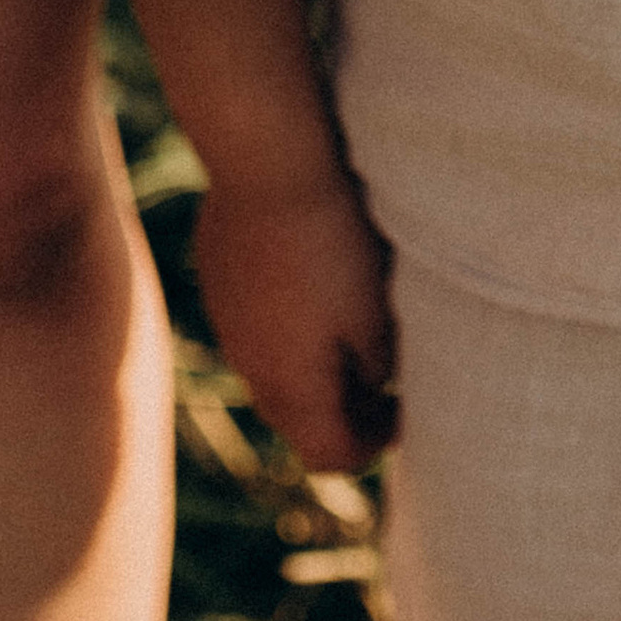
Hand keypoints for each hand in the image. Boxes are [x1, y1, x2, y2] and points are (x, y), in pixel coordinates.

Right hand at [195, 171, 396, 475]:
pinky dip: (282, 324)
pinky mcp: (218, 281)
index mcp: (294, 387)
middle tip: (381, 381)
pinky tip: (309, 279)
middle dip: (340, 411)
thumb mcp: (375, 312)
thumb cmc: (335, 242)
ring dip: (309, 367)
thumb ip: (377, 365)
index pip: (329, 456)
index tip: (402, 413)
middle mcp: (250, 368)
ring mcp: (227, 324)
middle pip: (296, 421)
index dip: (371, 445)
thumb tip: (375, 384)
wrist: (268, 165)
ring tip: (349, 326)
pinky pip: (251, 324)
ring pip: (270, 371)